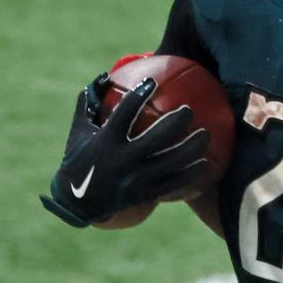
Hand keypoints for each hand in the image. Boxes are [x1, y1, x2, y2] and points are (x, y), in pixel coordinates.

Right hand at [42, 75, 211, 226]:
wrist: (77, 202)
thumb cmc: (78, 161)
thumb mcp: (78, 133)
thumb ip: (87, 106)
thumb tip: (99, 79)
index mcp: (106, 142)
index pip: (124, 114)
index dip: (138, 96)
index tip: (152, 82)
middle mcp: (123, 160)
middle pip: (157, 138)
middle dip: (176, 122)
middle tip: (189, 111)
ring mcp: (135, 179)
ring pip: (171, 162)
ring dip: (191, 147)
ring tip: (205, 135)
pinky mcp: (144, 194)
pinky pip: (173, 183)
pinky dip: (190, 174)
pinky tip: (204, 164)